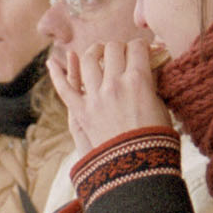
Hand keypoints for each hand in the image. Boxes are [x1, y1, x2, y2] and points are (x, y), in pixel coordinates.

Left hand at [47, 39, 171, 151]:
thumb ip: (153, 83)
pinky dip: (56, 74)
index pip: (137, 47)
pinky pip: (64, 88)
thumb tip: (150, 65)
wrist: (136, 167)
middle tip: (123, 54)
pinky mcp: (81, 112)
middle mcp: (114, 84)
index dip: (141, 45)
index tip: (142, 50)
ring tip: (98, 53)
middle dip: (119, 47)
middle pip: (113, 49)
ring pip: (89, 60)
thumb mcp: (161, 106)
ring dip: (94, 52)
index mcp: (139, 80)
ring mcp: (95, 97)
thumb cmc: (155, 138)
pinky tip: (52, 62)